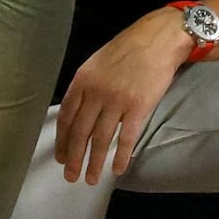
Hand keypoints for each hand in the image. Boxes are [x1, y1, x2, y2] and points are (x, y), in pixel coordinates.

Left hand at [55, 8, 191, 185]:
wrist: (159, 39)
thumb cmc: (129, 48)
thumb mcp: (98, 61)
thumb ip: (86, 85)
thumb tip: (78, 111)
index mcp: (83, 79)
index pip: (66, 116)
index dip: (62, 140)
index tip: (60, 156)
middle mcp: (96, 92)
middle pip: (80, 132)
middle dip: (74, 157)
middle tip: (70, 176)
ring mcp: (117, 101)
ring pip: (101, 139)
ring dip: (94, 162)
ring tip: (91, 179)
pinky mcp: (138, 108)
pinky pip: (126, 138)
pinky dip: (120, 157)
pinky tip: (116, 170)